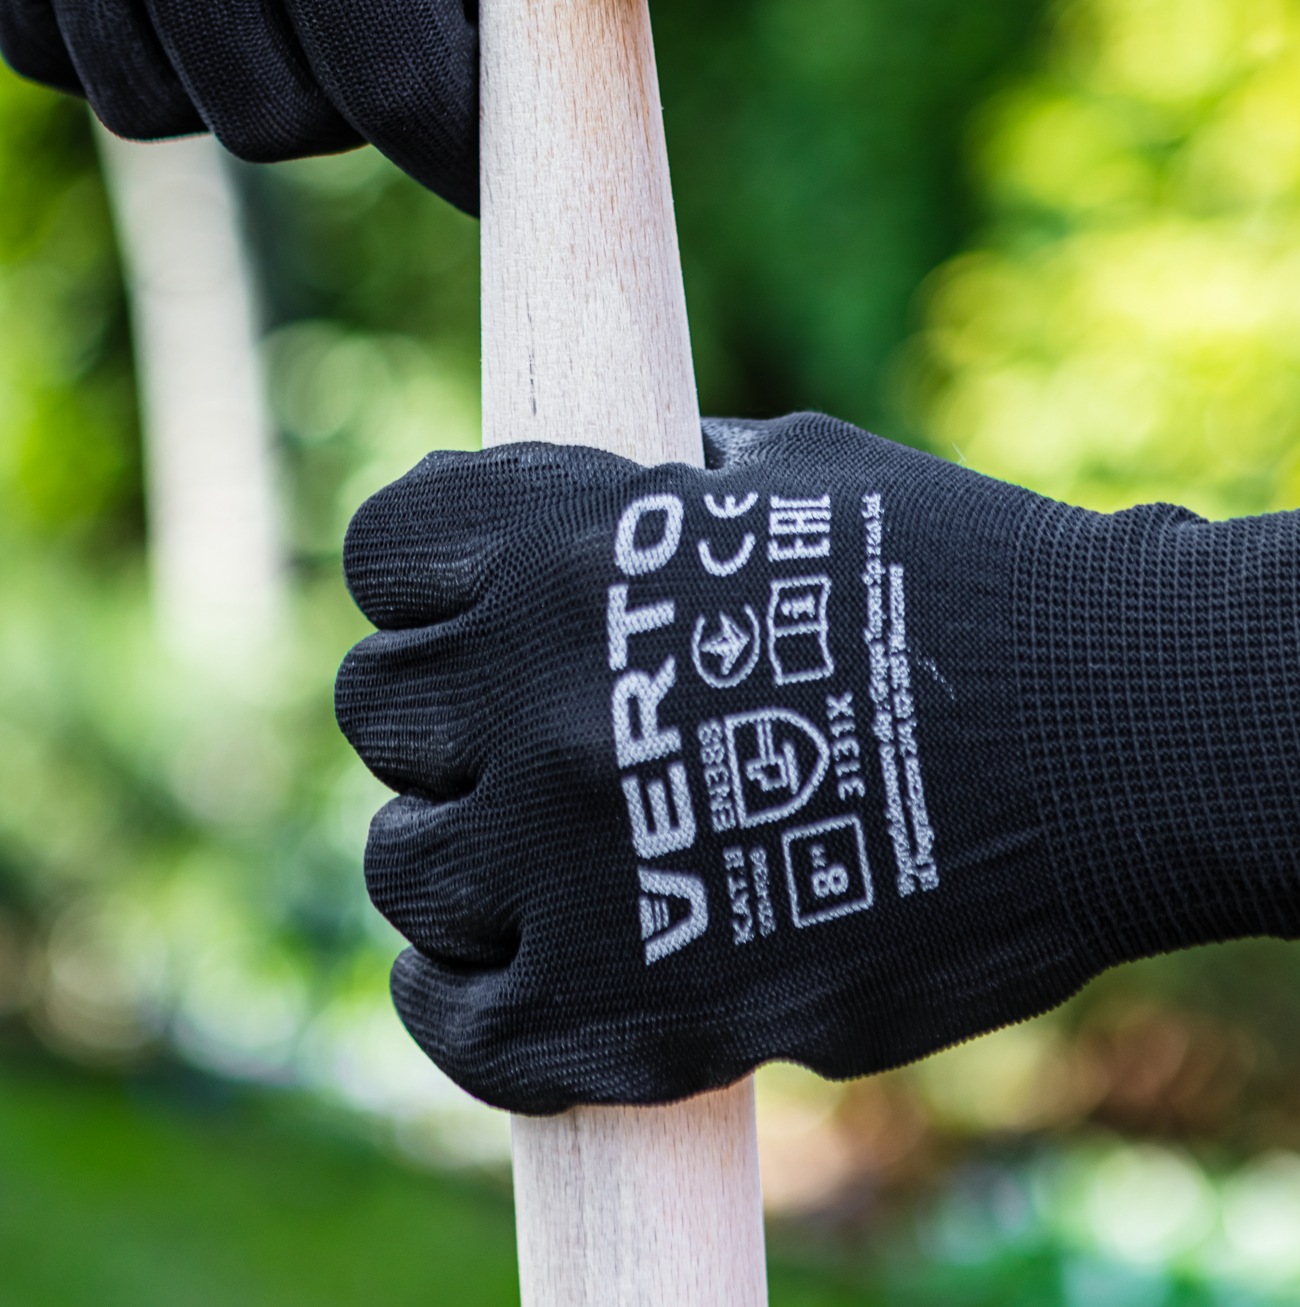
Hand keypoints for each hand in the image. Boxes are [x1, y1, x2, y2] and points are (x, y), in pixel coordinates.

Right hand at [0, 0, 657, 210]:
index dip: (460, 152)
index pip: (390, 87)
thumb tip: (602, 89)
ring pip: (150, 101)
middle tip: (396, 47)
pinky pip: (50, 41)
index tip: (498, 172)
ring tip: (302, 6)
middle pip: (269, 118)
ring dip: (234, 80)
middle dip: (352, 106)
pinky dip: (124, 35)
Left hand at [336, 412, 1299, 1111]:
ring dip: (461, 862)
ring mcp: (571, 852)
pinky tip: (506, 980)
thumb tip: (610, 485)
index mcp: (572, 539)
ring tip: (542, 864)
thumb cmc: (973, 580)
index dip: (427, 580)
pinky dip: (463, 1006)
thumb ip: (665, 490)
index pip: (390, 547)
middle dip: (445, 719)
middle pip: (381, 708)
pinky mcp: (621, 1003)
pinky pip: (458, 1021)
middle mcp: (541, 688)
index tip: (469, 608)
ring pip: (407, 865)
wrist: (1115, 738)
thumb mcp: (796, 473)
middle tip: (527, 743)